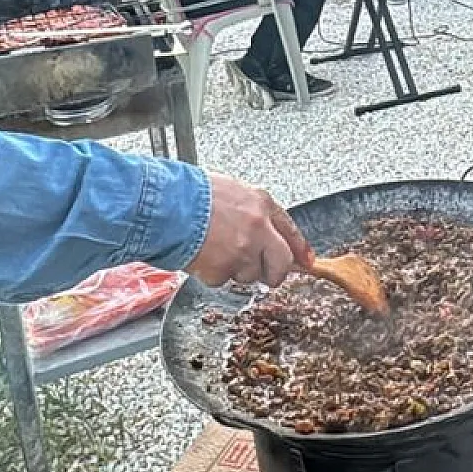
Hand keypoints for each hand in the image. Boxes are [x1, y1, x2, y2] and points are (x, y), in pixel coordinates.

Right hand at [186, 173, 313, 286]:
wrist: (166, 204)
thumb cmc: (191, 193)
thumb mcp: (231, 191)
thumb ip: (251, 211)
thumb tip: (264, 229)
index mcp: (261, 204)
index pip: (291, 231)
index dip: (300, 249)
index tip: (306, 262)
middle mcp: (258, 229)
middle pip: (281, 264)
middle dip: (275, 274)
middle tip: (265, 274)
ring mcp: (242, 252)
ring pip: (249, 274)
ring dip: (235, 269)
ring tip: (214, 249)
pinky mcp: (223, 270)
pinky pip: (223, 280)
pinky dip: (212, 273)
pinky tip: (201, 256)